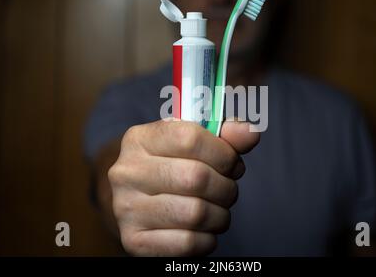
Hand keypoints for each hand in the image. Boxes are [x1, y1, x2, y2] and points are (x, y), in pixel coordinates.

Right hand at [108, 119, 258, 255]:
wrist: (135, 202)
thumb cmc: (171, 167)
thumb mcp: (191, 144)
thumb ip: (224, 136)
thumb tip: (249, 133)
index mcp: (140, 139)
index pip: (190, 139)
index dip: (224, 153)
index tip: (233, 163)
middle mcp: (126, 172)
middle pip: (196, 178)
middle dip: (226, 187)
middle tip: (227, 189)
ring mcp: (126, 208)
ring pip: (196, 213)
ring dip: (220, 215)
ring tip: (217, 210)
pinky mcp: (134, 240)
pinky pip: (188, 243)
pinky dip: (207, 239)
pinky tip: (203, 229)